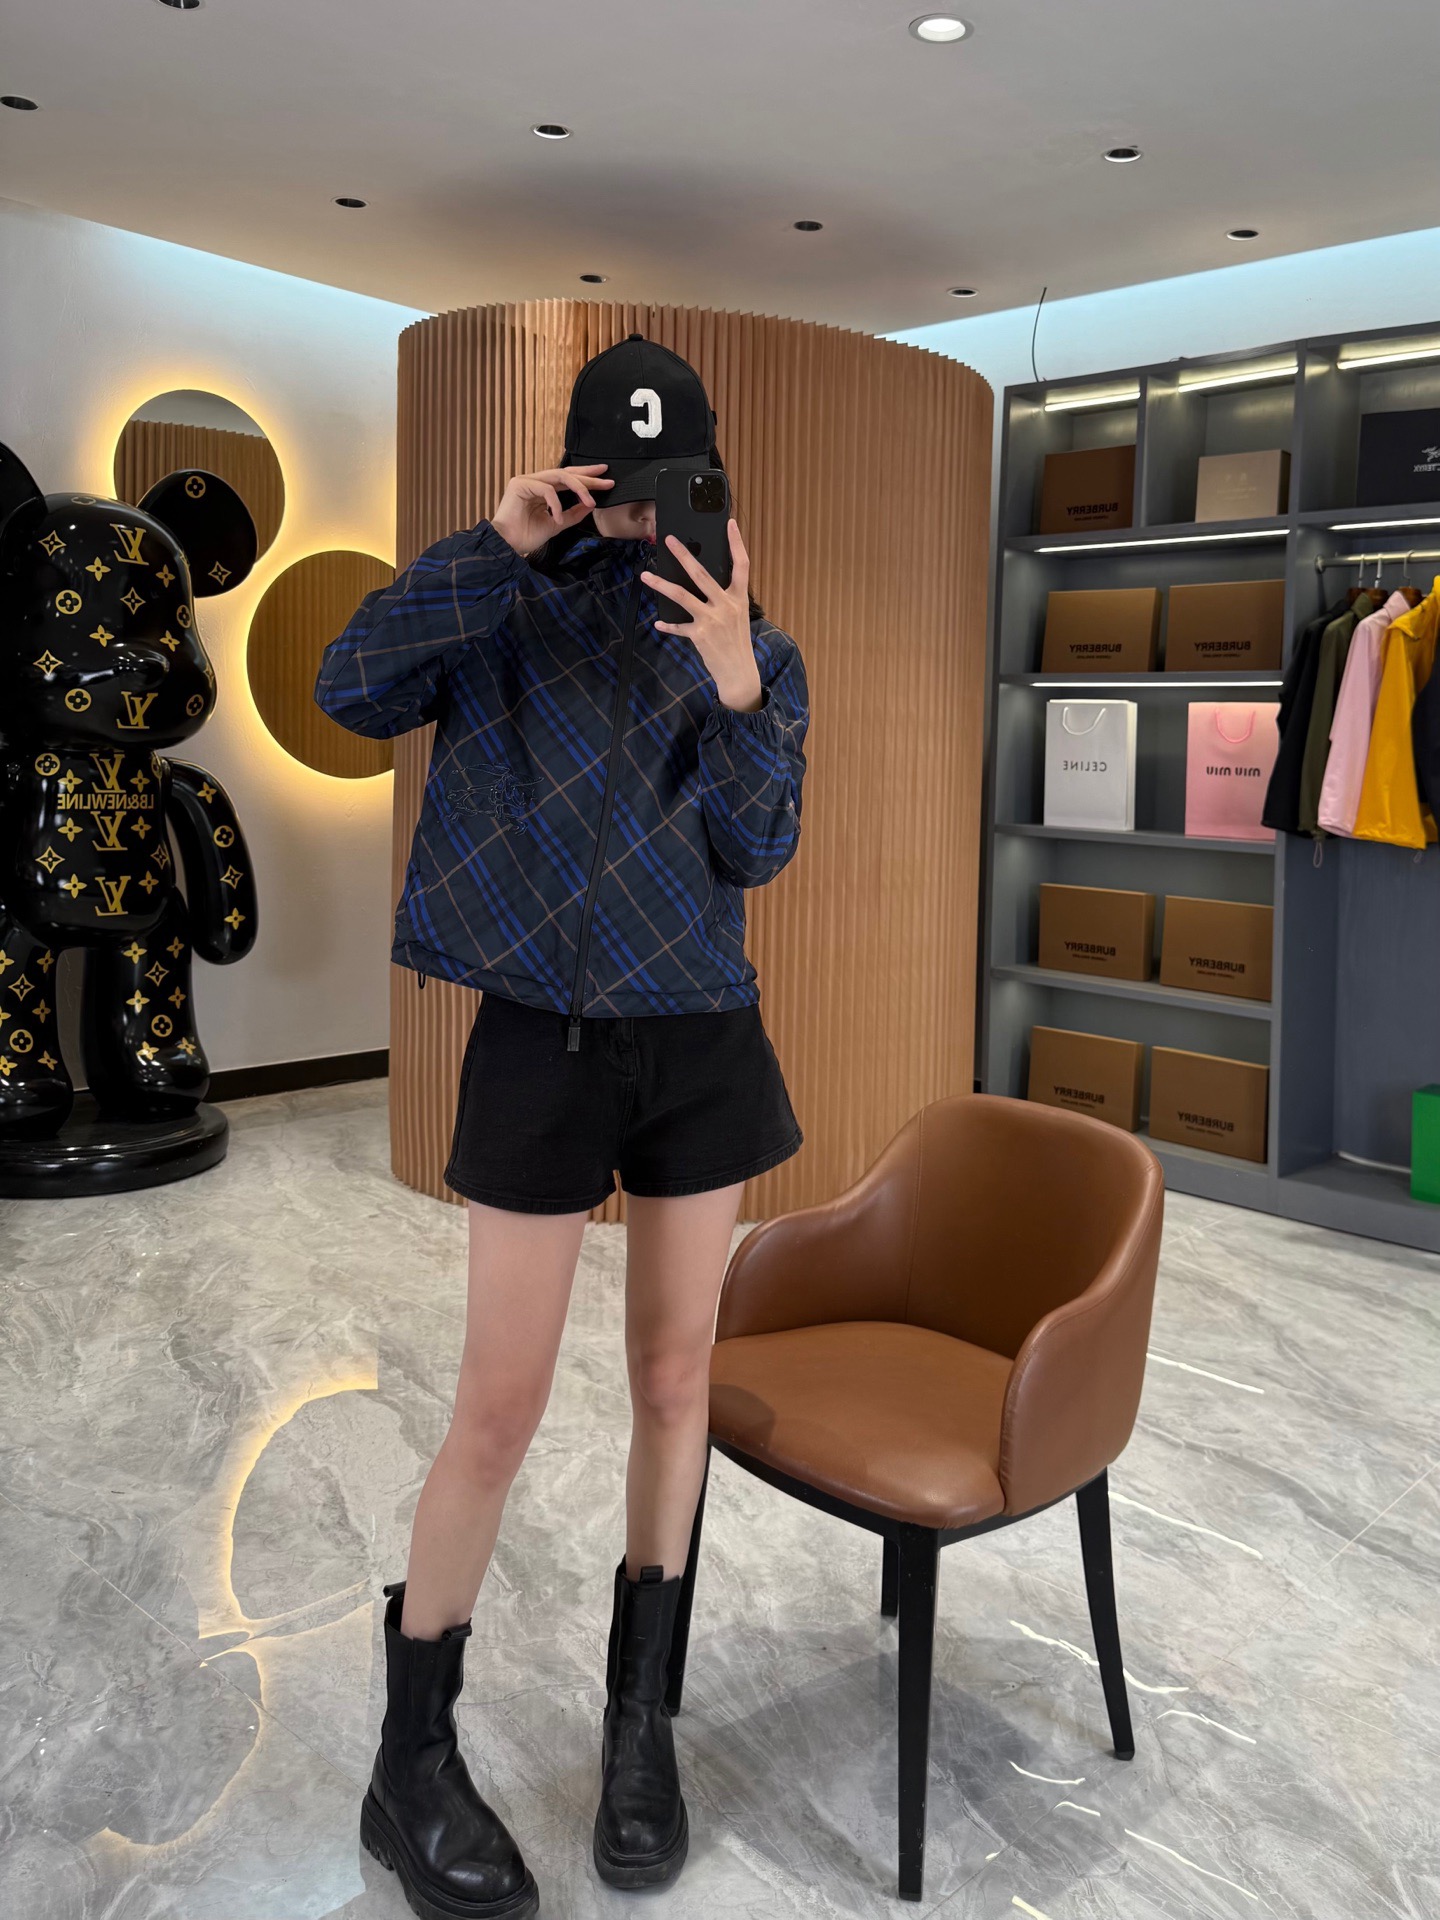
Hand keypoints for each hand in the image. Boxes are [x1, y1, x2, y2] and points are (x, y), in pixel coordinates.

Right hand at [491, 464, 613, 557]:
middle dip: (588, 477)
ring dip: (579, 488)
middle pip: (566, 473)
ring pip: (559, 477)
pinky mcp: (519, 484)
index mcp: (542, 489)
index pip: (567, 478)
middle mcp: (535, 481)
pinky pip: (546, 490)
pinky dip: (556, 504)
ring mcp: (526, 480)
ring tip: (591, 502)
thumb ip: (572, 514)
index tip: (605, 479)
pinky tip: (558, 519)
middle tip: (607, 480)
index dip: (586, 478)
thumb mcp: (557, 524)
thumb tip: (590, 505)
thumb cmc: (526, 536)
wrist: (507, 545)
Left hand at [642, 520, 762, 712]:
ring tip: (645, 575)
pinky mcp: (700, 635)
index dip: (737, 542)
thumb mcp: (737, 616)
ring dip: (661, 584)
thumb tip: (701, 583)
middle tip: (669, 540)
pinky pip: (678, 626)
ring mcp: (712, 619)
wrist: (739, 672)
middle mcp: (726, 605)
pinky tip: (659, 622)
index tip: (729, 523)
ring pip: (681, 595)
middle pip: (702, 574)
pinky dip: (668, 624)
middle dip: (683, 555)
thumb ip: (723, 599)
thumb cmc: (736, 642)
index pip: (742, 564)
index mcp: (739, 598)